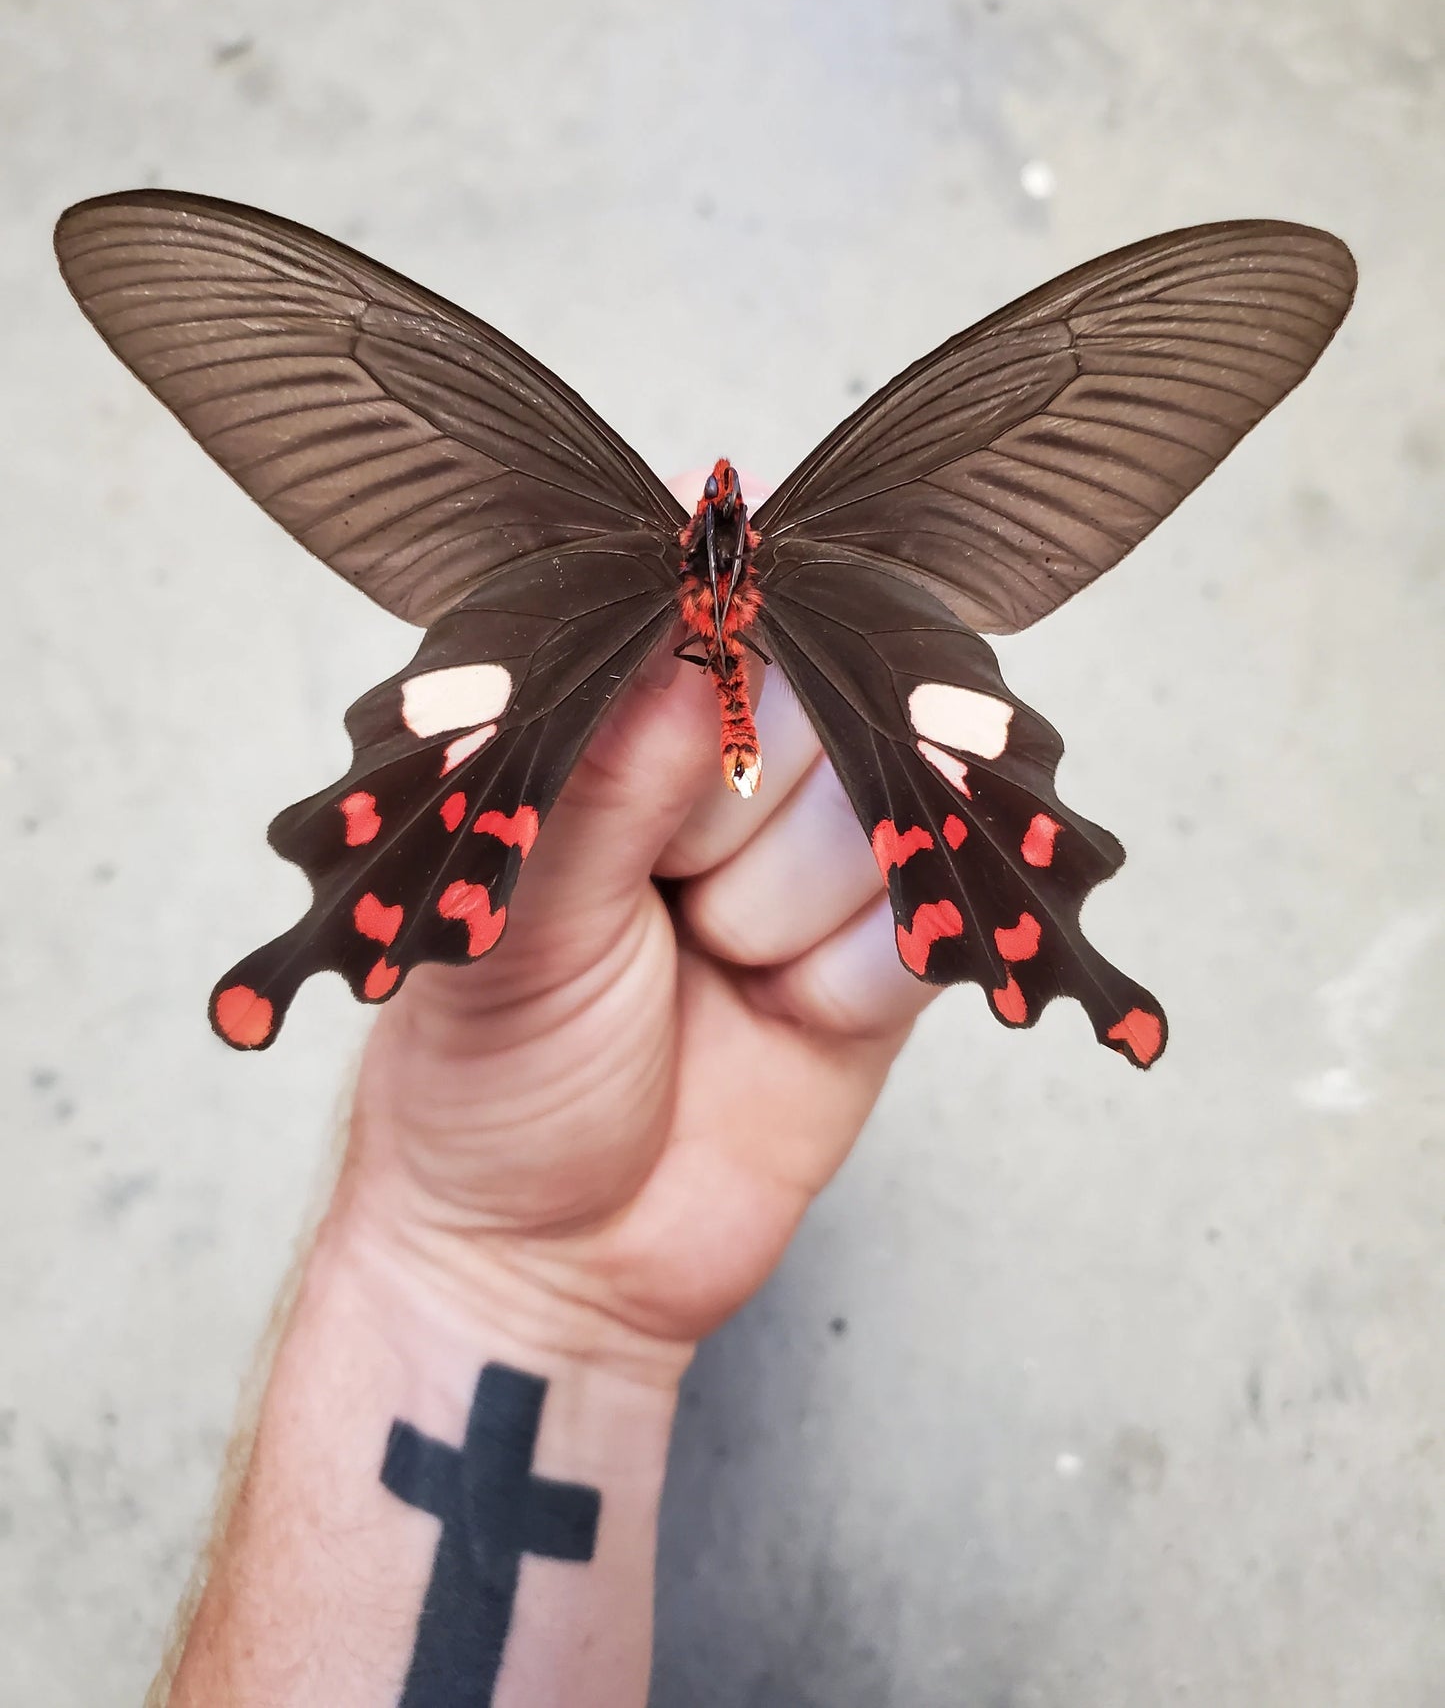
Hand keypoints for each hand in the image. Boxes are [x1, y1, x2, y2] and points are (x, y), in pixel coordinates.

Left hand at [340, 500, 934, 1375]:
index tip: (727, 661)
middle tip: (664, 895)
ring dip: (790, 907)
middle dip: (742, 808)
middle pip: (820, 700)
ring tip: (710, 968)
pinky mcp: (879, 953)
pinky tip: (781, 1018)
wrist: (551, 1272)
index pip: (705, 608)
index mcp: (601, 735)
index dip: (731, 628)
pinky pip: (925, 916)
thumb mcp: (522, 916)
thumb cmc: (488, 1082)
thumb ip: (611, 769)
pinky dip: (853, 977)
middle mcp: (714, 776)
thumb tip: (700, 615)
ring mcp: (806, 861)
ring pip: (884, 806)